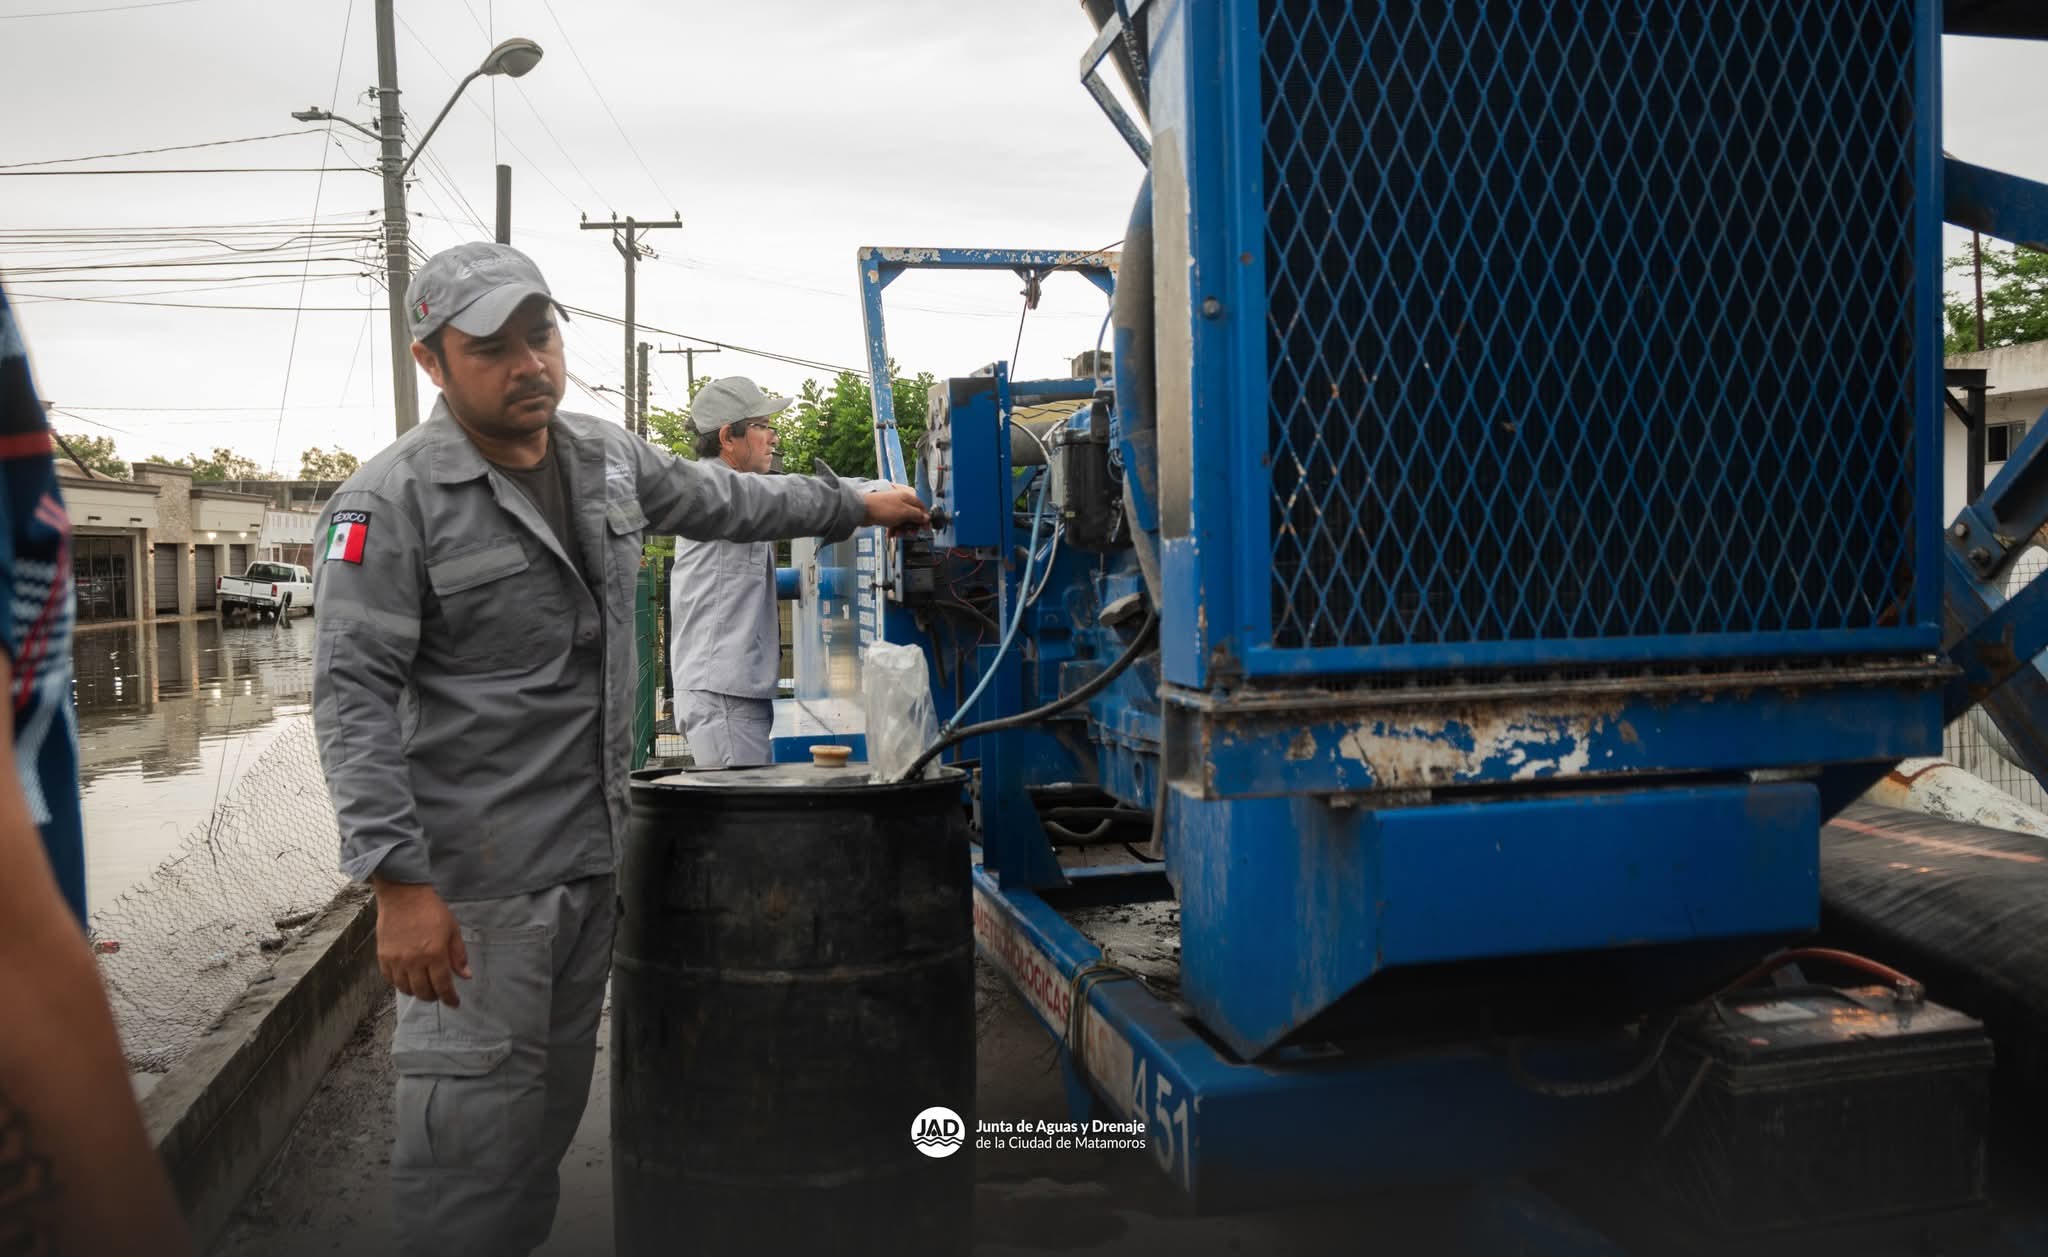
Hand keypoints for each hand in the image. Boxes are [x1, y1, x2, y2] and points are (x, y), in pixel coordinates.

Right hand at [371, 878, 469, 1006]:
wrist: (403, 896)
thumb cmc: (431, 910)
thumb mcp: (452, 930)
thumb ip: (458, 955)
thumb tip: (465, 976)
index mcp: (434, 954)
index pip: (442, 986)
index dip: (449, 998)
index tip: (454, 1003)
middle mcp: (414, 961)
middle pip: (423, 991)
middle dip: (434, 996)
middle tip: (439, 993)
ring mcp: (396, 960)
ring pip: (405, 989)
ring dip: (416, 992)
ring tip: (424, 986)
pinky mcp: (383, 957)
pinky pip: (390, 979)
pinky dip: (400, 983)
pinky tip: (407, 978)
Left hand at [861, 484, 930, 535]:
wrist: (863, 510)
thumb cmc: (882, 508)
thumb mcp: (905, 512)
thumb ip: (917, 515)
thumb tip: (926, 518)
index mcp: (908, 497)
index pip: (922, 507)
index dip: (925, 518)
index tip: (926, 528)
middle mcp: (901, 500)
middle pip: (913, 515)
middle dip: (912, 526)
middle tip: (910, 533)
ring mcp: (893, 506)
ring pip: (903, 520)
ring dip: (902, 529)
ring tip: (898, 534)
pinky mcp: (886, 513)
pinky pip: (894, 522)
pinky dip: (894, 528)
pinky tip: (891, 534)